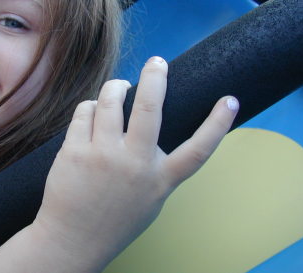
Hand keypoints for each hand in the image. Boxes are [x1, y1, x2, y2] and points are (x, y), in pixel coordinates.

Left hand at [33, 57, 238, 271]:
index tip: (230, 102)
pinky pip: (85, 110)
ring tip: (120, 88)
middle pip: (149, 108)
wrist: (72, 239)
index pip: (198, 150)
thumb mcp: (149, 198)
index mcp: (159, 180)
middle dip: (156, 76)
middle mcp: (134, 164)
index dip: (218, 124)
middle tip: (158, 62)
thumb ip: (156, 167)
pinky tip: (93, 113)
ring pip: (110, 99)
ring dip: (117, 87)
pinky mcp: (75, 151)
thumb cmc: (115, 218)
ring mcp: (103, 156)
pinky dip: (91, 107)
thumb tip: (152, 129)